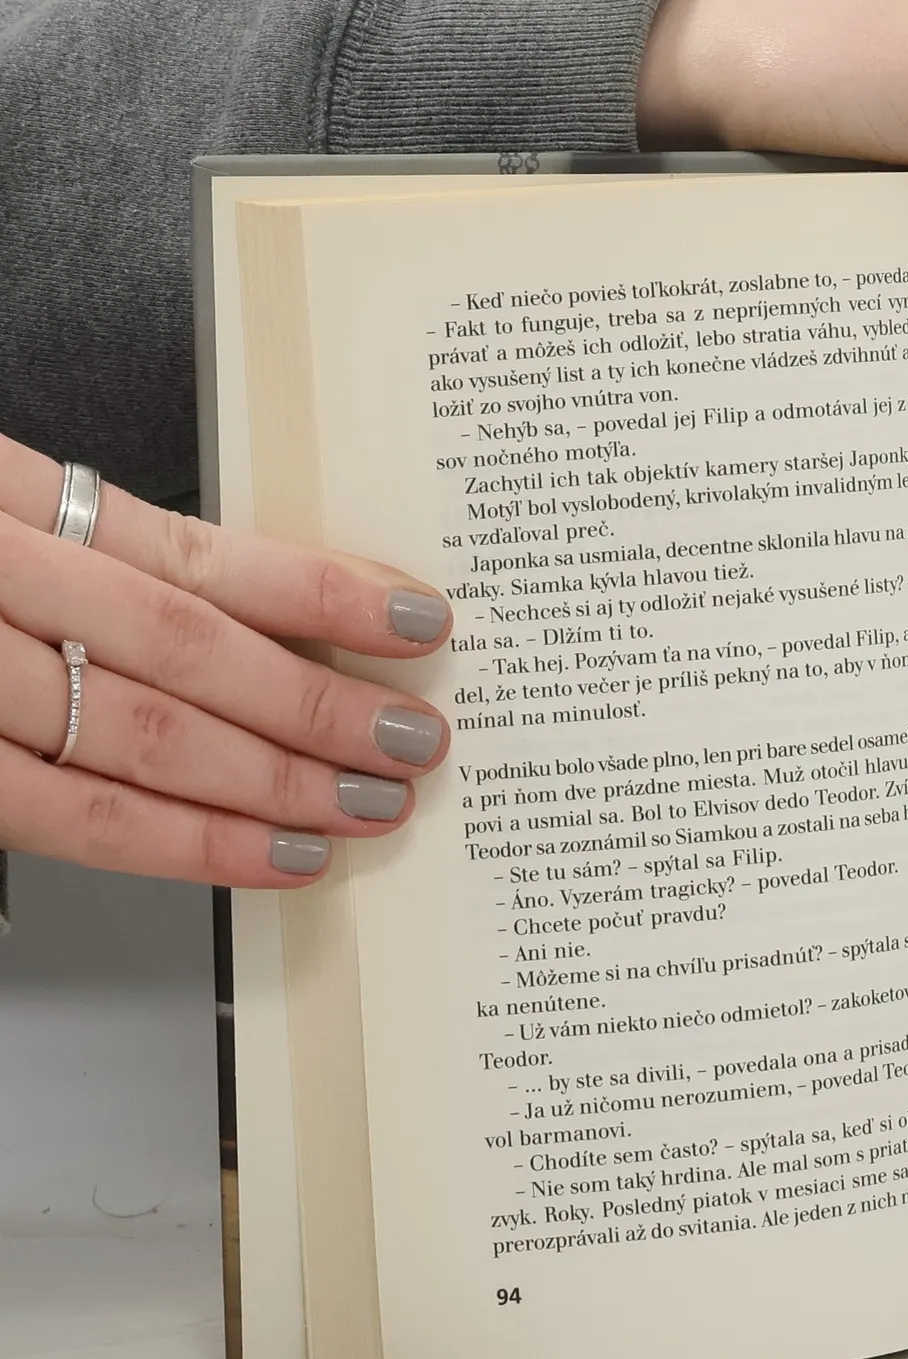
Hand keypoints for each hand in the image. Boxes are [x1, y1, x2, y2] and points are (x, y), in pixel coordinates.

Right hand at [0, 432, 451, 885]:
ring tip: (372, 802)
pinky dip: (191, 843)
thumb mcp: (0, 519)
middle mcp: (2, 583)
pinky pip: (81, 817)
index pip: (199, 552)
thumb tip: (274, 617)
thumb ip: (104, 559)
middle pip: (193, 650)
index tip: (415, 617)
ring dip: (280, 782)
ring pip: (152, 738)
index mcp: (15, 504)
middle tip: (413, 739)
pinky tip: (279, 854)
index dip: (320, 592)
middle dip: (320, 704)